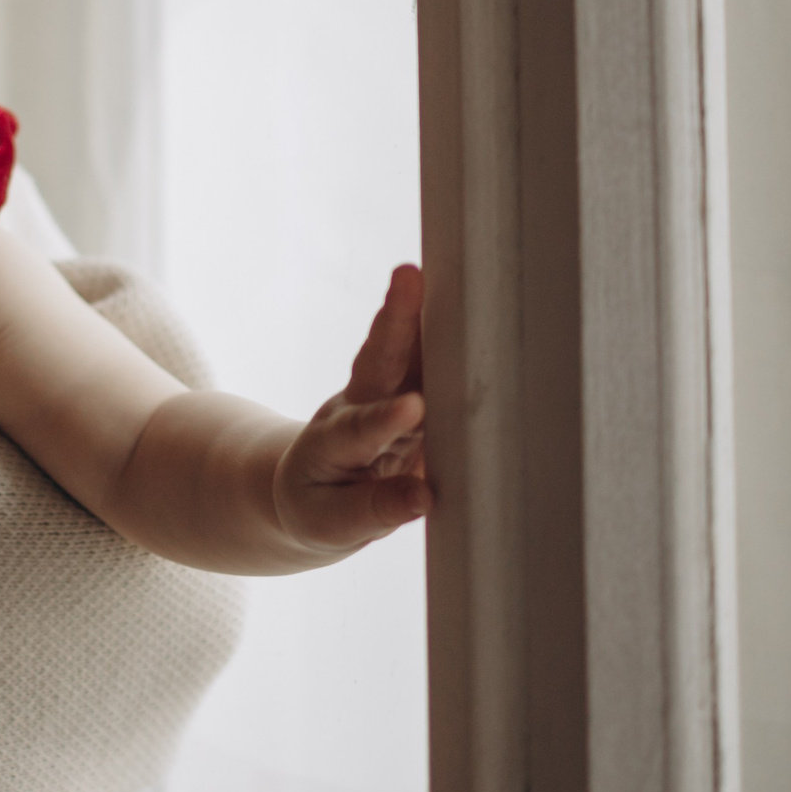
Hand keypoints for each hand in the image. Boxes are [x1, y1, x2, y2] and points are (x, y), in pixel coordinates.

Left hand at [274, 264, 431, 553]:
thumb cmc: (320, 508)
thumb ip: (372, 511)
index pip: (361, 428)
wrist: (310, 490)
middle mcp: (360, 406)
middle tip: (408, 277)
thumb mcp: (330, 523)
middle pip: (378, 362)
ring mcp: (388, 394)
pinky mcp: (415, 392)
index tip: (414, 406)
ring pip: (407, 349)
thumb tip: (423, 496)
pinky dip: (453, 332)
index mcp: (334, 444)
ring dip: (425, 308)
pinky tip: (480, 299)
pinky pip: (434, 359)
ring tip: (437, 268)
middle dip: (396, 320)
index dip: (386, 419)